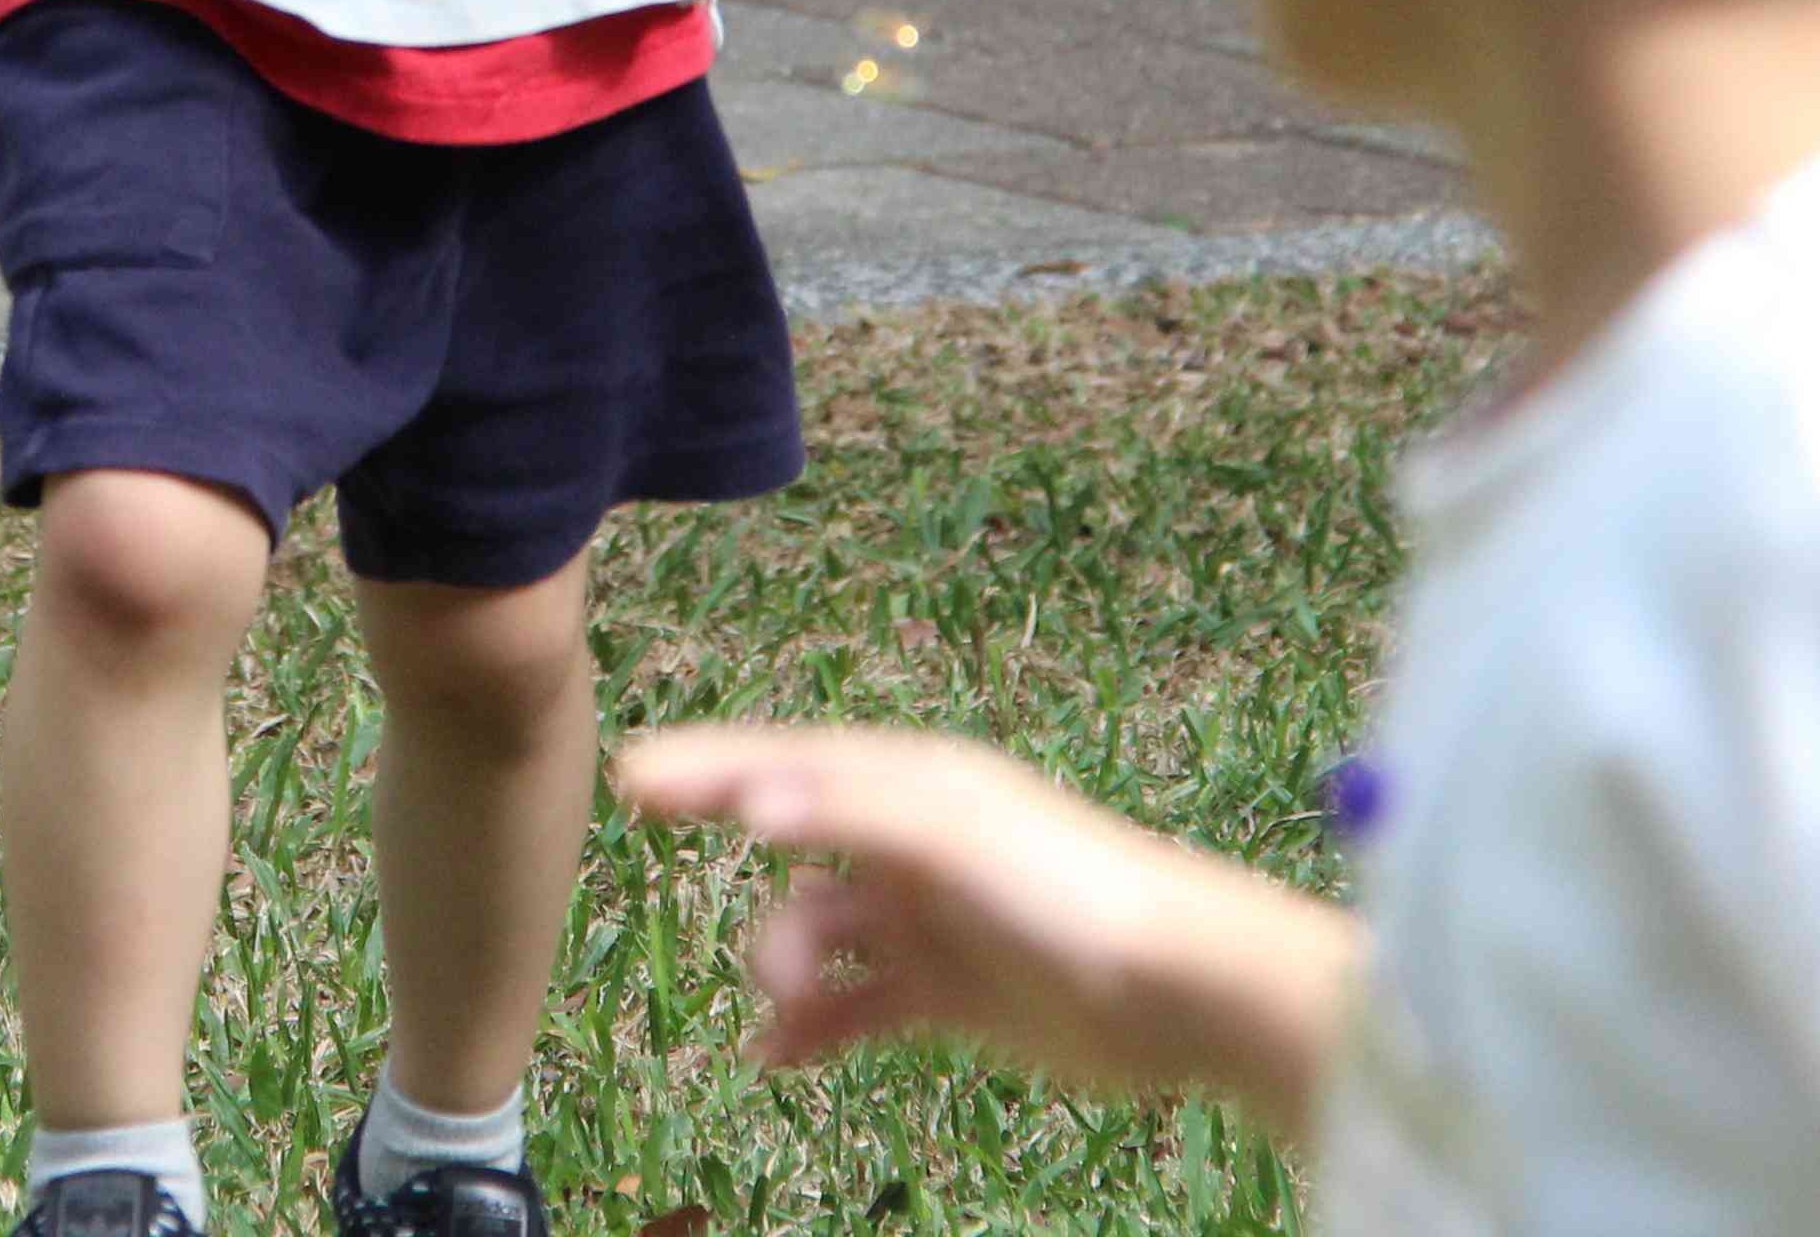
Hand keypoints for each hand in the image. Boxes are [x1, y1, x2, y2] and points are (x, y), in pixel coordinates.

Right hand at [613, 724, 1350, 1118]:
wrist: (1184, 991)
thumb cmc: (1077, 893)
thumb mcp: (956, 837)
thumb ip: (854, 814)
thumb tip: (752, 803)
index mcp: (918, 786)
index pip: (793, 763)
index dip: (711, 765)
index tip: (634, 777)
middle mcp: (916, 843)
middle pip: (796, 839)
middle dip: (742, 862)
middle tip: (690, 881)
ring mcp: (931, 918)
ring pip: (819, 930)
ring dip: (785, 964)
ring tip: (784, 1007)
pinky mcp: (951, 991)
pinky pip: (855, 1005)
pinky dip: (815, 1027)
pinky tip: (778, 1057)